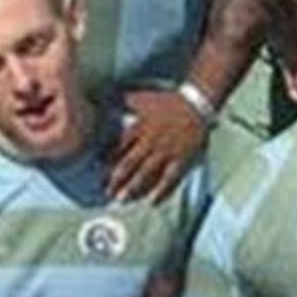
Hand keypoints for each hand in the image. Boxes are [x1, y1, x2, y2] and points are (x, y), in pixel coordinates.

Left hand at [108, 88, 206, 203]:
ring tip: (123, 199)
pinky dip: (162, 190)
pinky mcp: (180, 158)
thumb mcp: (144, 98)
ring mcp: (166, 151)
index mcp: (140, 127)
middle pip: (130, 163)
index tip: (100, 172)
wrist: (196, 104)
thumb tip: (105, 95)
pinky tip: (154, 201)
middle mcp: (150, 141)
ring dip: (133, 187)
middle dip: (117, 179)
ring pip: (146, 173)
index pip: (120, 147)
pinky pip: (170, 177)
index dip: (108, 160)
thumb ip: (125, 99)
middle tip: (107, 192)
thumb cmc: (169, 101)